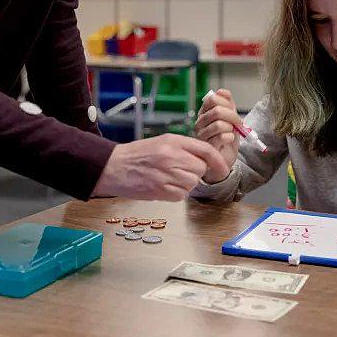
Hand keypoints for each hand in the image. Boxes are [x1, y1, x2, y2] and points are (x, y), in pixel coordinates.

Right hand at [92, 133, 228, 200]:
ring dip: (184, 184)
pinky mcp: (160, 189)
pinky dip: (175, 194)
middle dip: (194, 172)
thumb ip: (184, 148)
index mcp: (174, 141)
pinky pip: (181, 195)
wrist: (113, 166)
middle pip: (200, 168)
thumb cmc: (138, 155)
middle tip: (179, 171)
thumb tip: (207, 159)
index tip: (223, 169)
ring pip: (192, 183)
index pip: (206, 150)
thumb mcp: (162, 142)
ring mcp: (166, 173)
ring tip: (167, 178)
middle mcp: (172, 156)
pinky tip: (163, 186)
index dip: (218, 161)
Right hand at [194, 89, 239, 182]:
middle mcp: (200, 123)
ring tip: (232, 133)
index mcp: (204, 114)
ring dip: (231, 128)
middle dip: (232, 115)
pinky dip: (230, 137)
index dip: (226, 102)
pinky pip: (222, 136)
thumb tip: (223, 91)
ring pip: (219, 123)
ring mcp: (202, 136)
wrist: (224, 162)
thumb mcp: (230, 119)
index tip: (233, 110)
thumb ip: (228, 105)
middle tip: (238, 123)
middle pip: (216, 110)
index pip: (212, 99)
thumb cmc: (226, 141)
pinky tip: (229, 140)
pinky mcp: (208, 148)